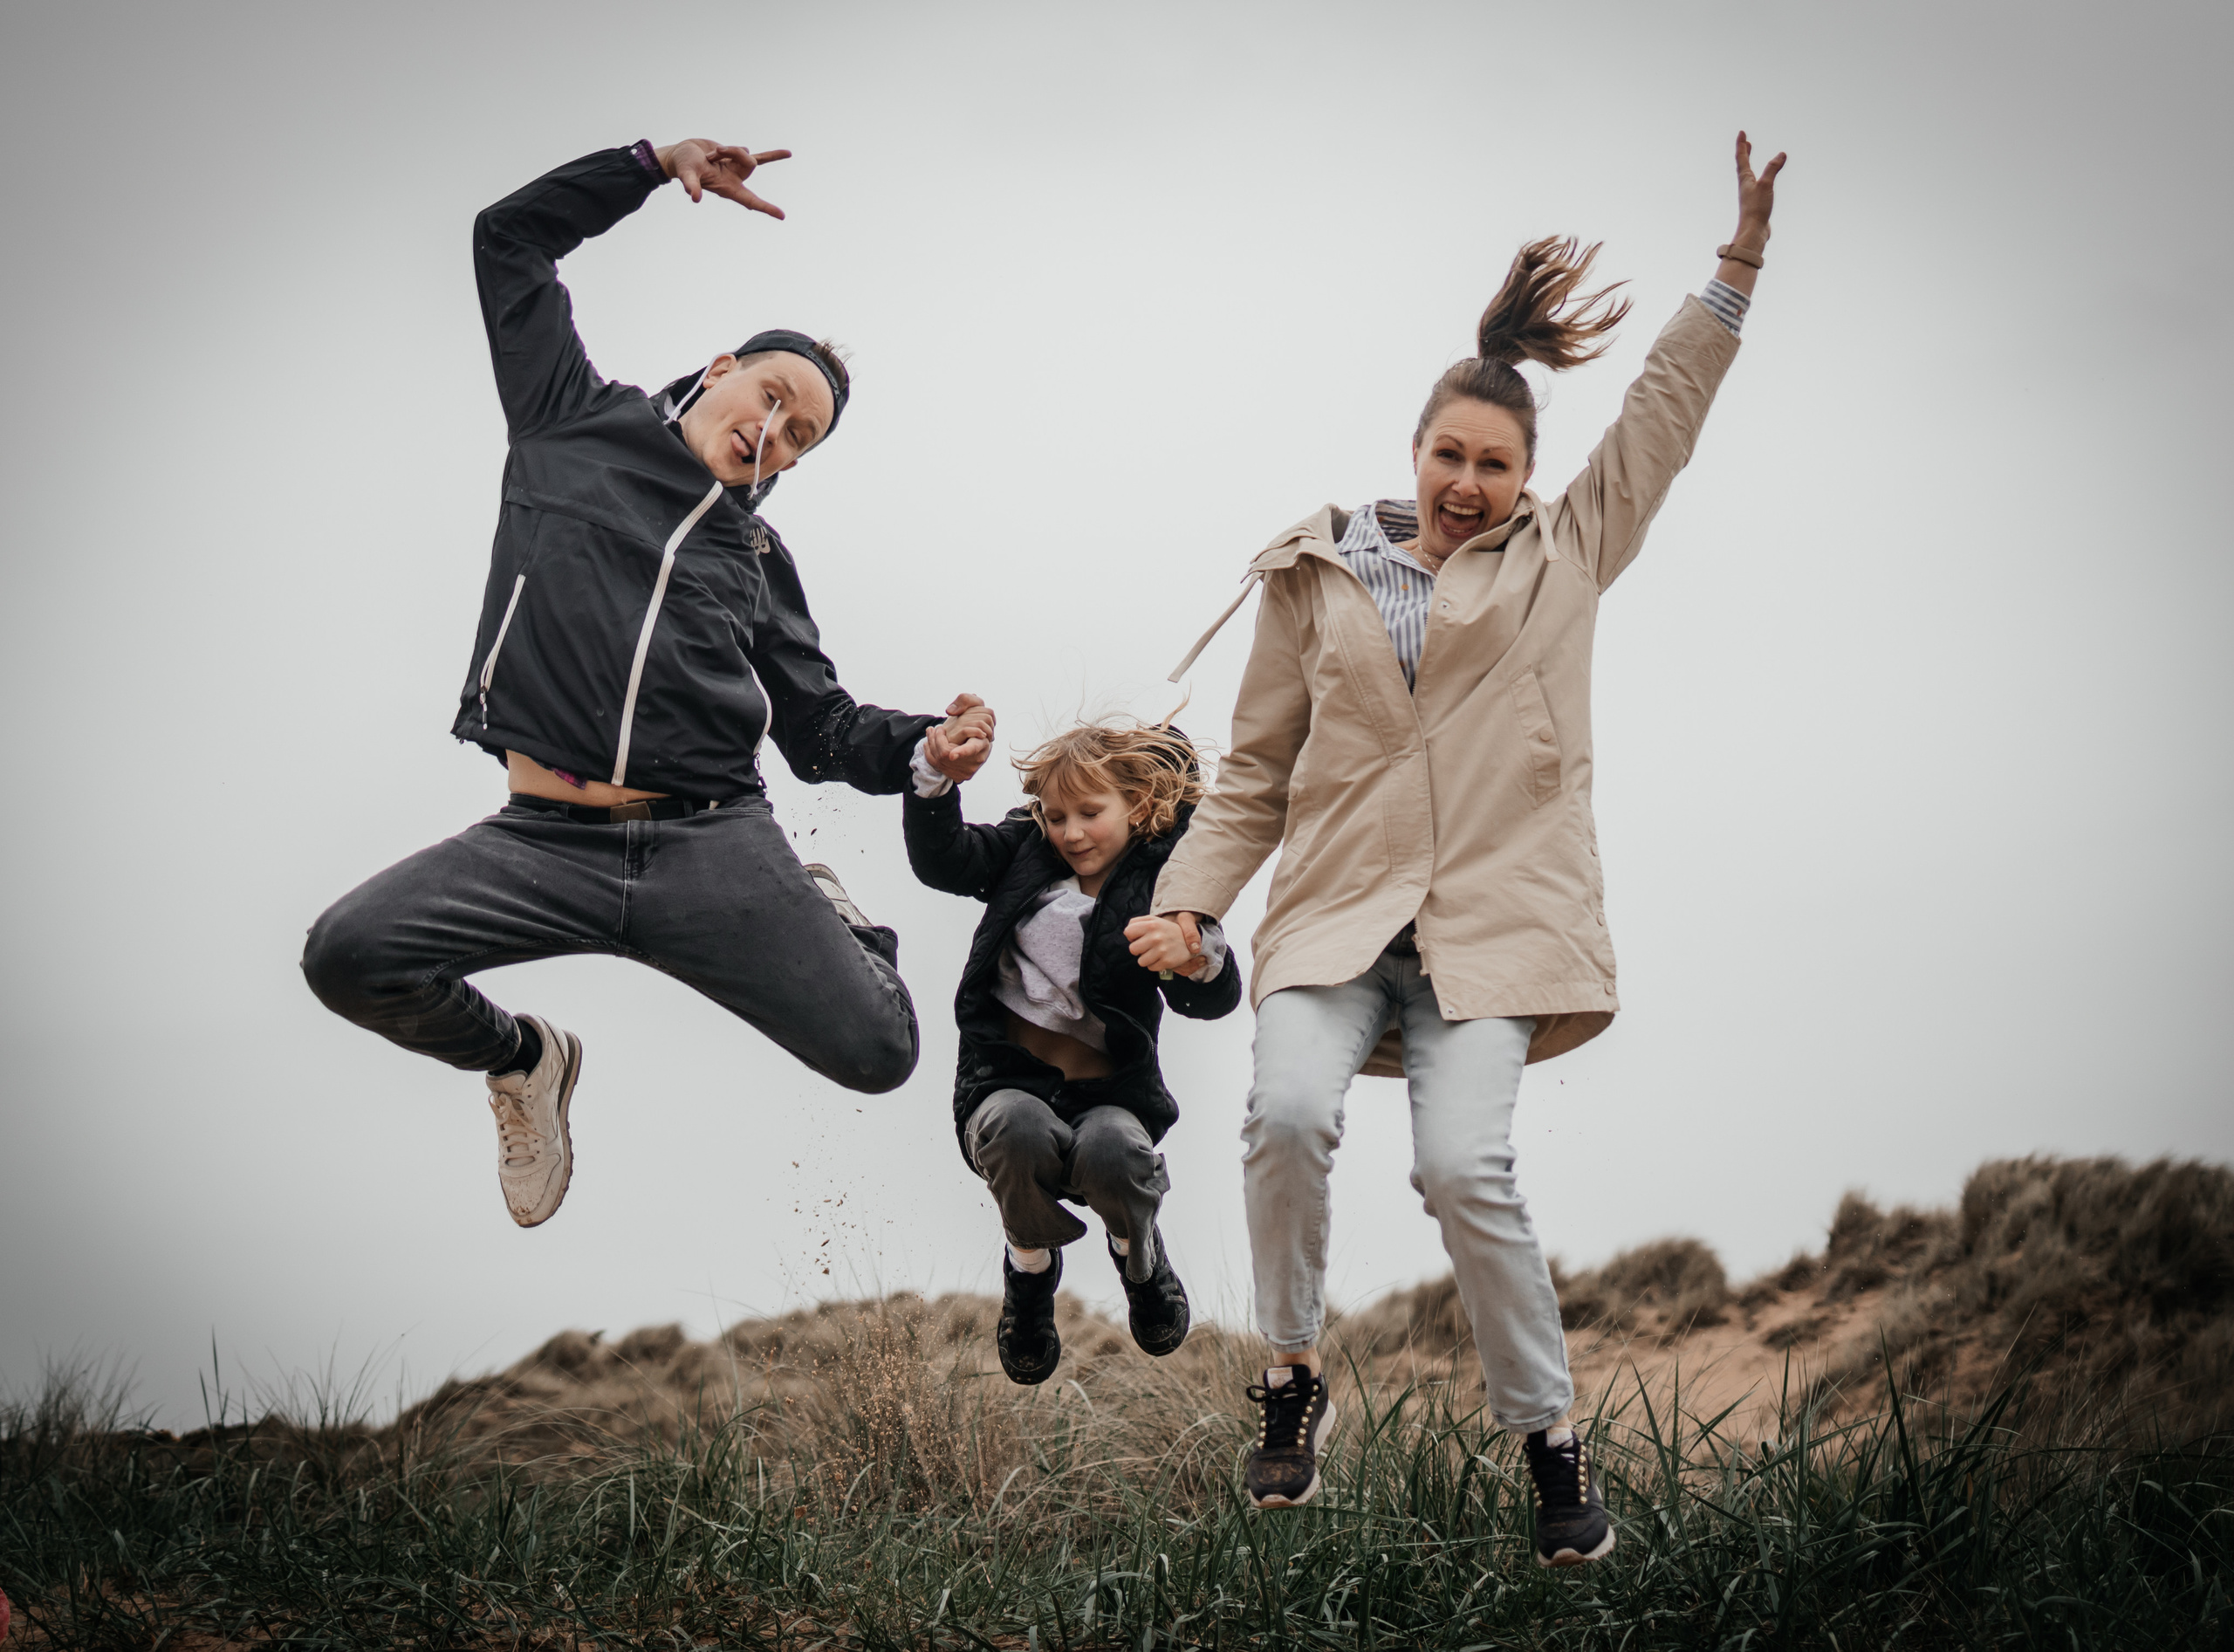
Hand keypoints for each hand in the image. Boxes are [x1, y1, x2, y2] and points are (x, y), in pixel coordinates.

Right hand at [656, 140, 792, 217]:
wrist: (683, 154)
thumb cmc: (683, 166)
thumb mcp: (687, 174)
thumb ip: (691, 185)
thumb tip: (695, 197)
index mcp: (727, 188)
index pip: (751, 200)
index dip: (766, 207)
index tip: (782, 216)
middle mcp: (735, 180)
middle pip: (750, 164)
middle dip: (734, 153)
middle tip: (712, 155)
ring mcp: (737, 169)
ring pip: (747, 154)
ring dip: (729, 149)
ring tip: (711, 153)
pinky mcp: (737, 158)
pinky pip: (759, 157)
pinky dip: (772, 156)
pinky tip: (788, 154)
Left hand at [925, 693, 995, 783]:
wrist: (977, 739)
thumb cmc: (977, 719)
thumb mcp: (976, 705)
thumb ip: (966, 700)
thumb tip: (950, 711)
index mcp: (982, 744)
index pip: (972, 748)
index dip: (961, 752)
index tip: (951, 755)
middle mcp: (976, 760)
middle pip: (945, 754)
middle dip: (936, 740)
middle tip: (935, 729)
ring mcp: (967, 770)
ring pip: (939, 760)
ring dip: (931, 744)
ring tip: (931, 732)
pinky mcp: (958, 776)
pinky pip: (938, 766)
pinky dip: (929, 753)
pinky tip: (929, 743)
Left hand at [1126, 913, 1207, 976]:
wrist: (1190, 941)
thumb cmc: (1166, 930)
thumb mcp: (1153, 920)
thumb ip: (1137, 922)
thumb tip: (1127, 933)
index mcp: (1151, 924)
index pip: (1128, 932)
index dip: (1132, 936)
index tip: (1140, 937)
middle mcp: (1155, 937)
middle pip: (1132, 949)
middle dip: (1139, 950)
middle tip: (1148, 947)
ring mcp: (1161, 950)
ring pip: (1140, 961)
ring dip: (1146, 959)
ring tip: (1155, 953)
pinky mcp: (1166, 961)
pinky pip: (1150, 968)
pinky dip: (1154, 964)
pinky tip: (1161, 958)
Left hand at [1729, 130, 1785, 253]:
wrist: (1754, 232)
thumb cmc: (1756, 209)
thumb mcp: (1766, 185)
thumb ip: (1773, 169)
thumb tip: (1781, 154)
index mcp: (1745, 179)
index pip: (1741, 158)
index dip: (1741, 145)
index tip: (1741, 133)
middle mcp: (1745, 186)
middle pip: (1743, 165)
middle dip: (1744, 153)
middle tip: (1746, 143)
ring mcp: (1749, 194)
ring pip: (1748, 175)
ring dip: (1749, 164)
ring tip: (1750, 159)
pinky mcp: (1756, 202)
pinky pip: (1756, 185)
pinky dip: (1758, 177)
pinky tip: (1762, 181)